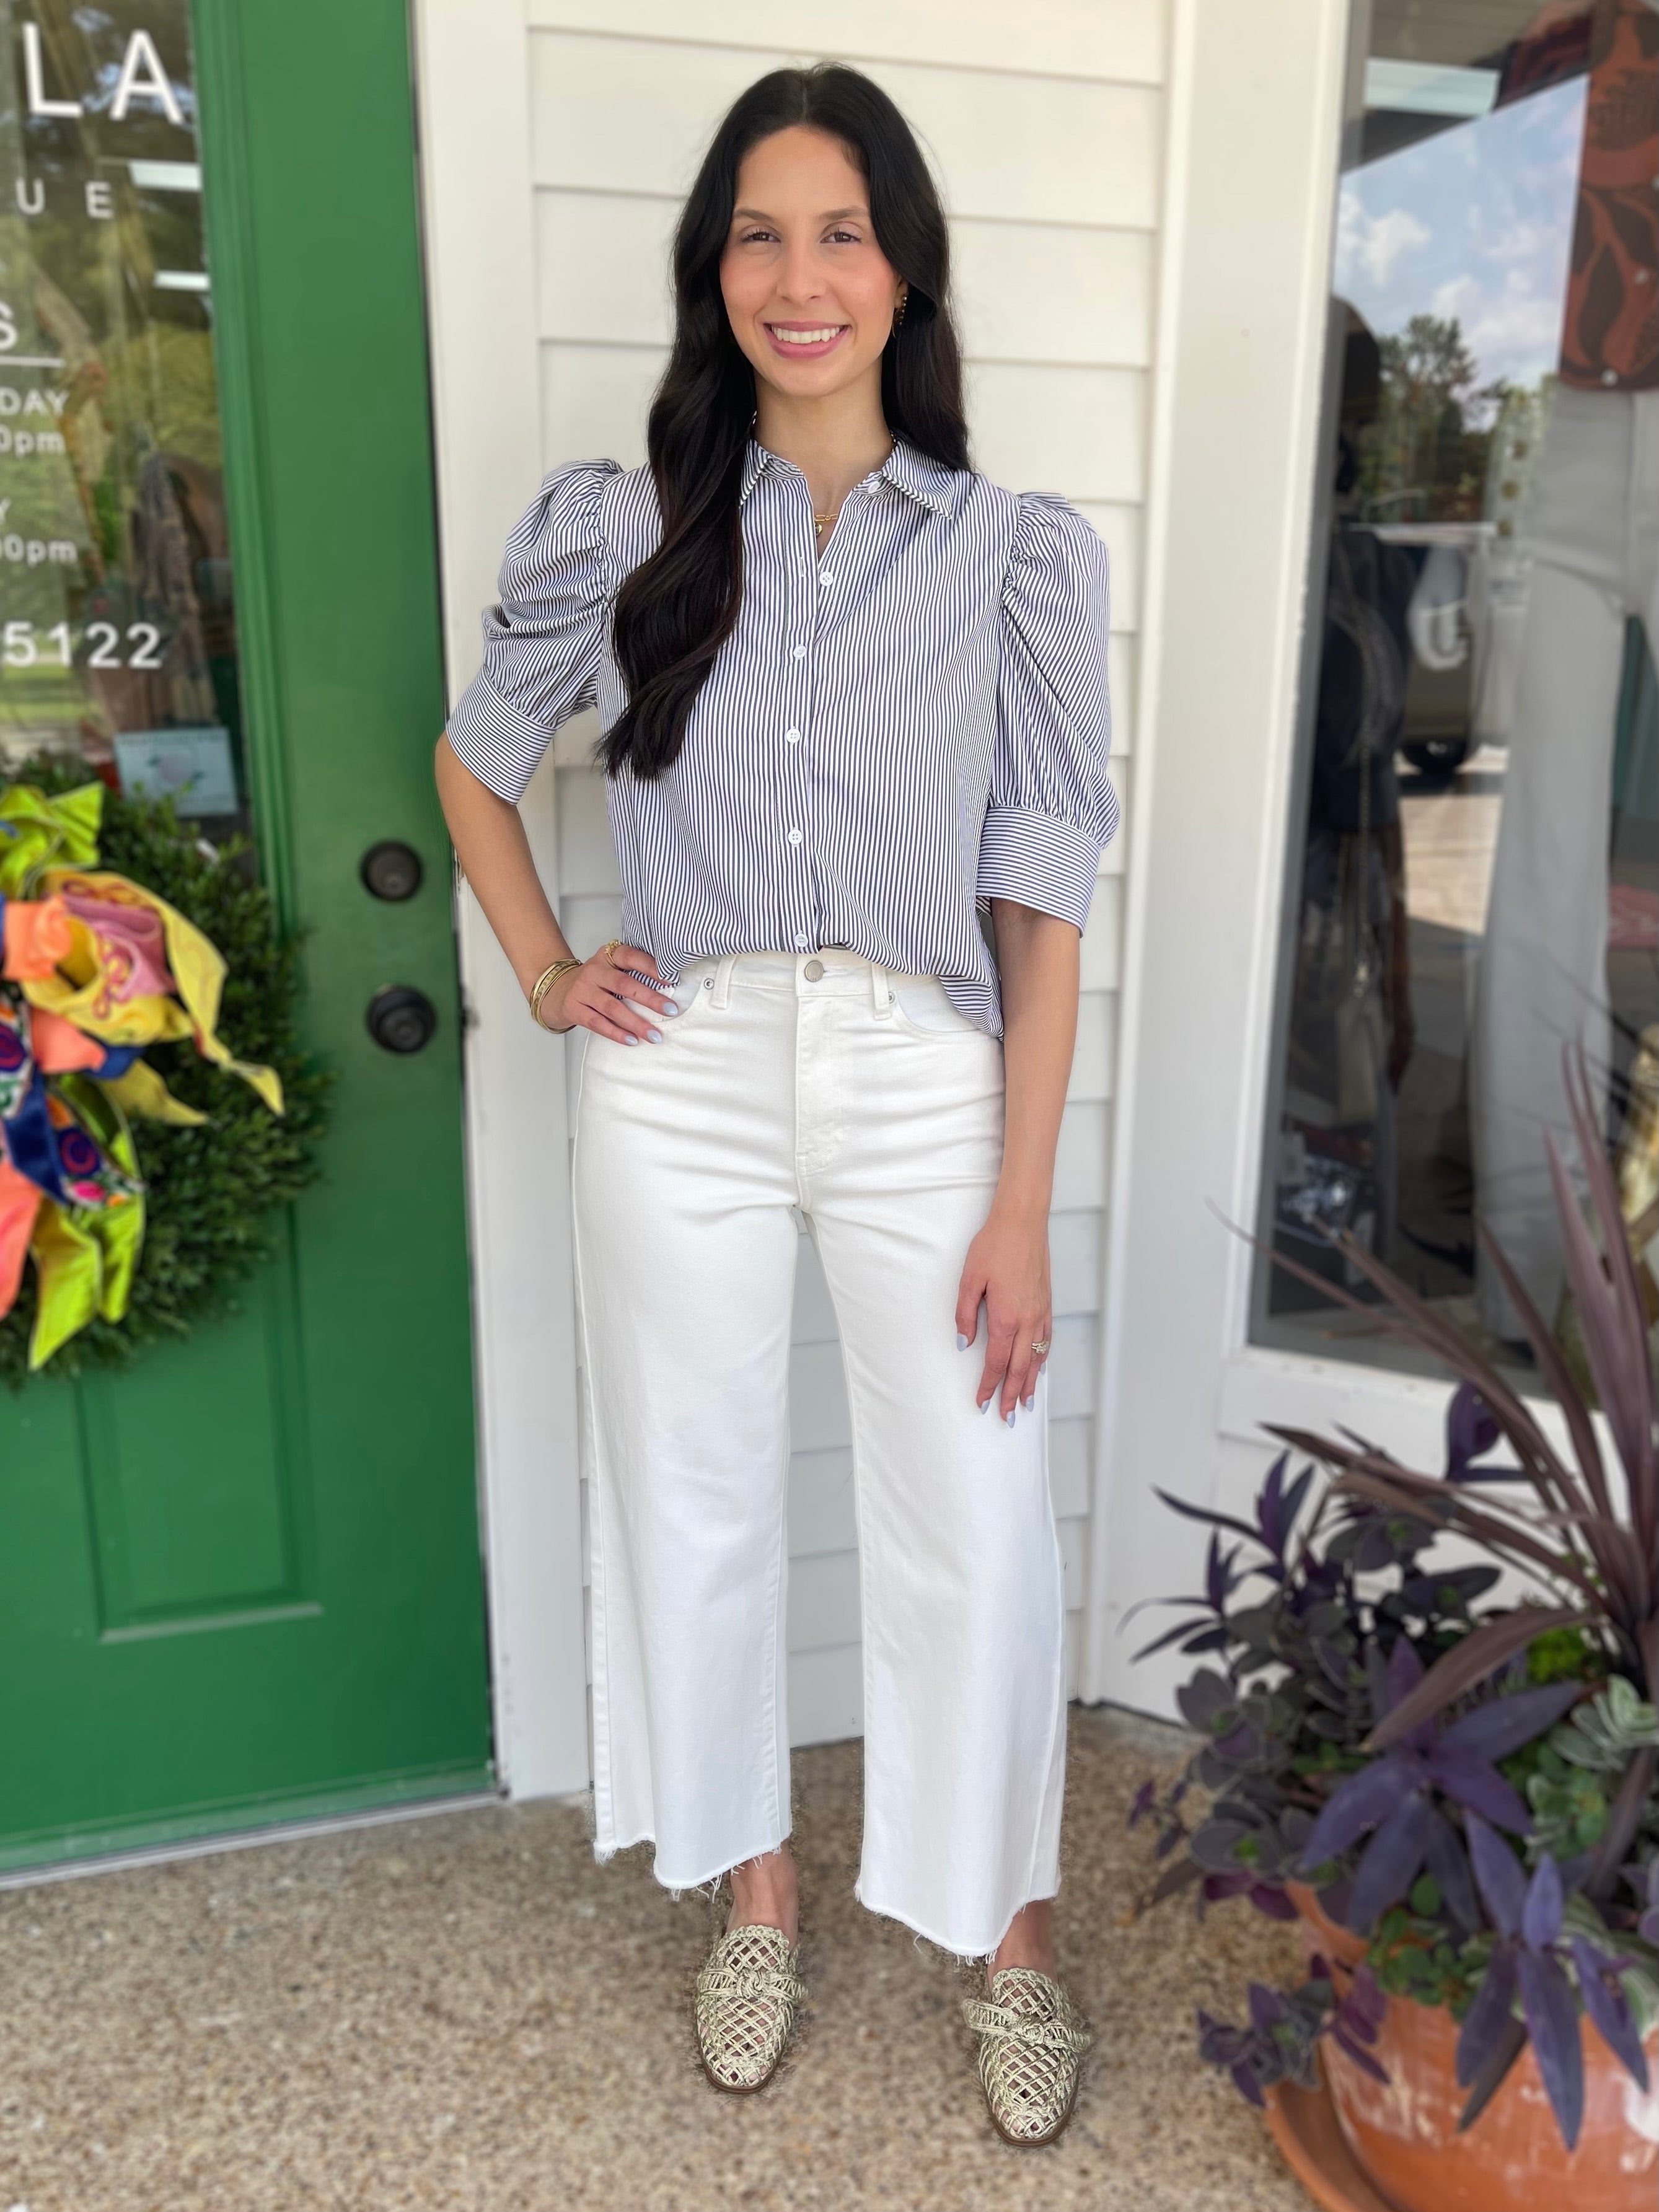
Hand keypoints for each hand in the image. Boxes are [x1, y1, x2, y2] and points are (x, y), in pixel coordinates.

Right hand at [539, 941, 677, 1043]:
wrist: (558, 990)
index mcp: (607, 956)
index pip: (630, 957)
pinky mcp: (574, 1009)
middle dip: (650, 999)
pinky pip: (598, 1023)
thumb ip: (633, 972)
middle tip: (670, 1010)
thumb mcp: (610, 967)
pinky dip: (616, 1033)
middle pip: (624, 985)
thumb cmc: (596, 981)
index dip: (651, 967)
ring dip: (636, 1022)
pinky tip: (632, 1040)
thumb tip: (670, 986)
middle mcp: (594, 971)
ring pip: (612, 1007)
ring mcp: (582, 990)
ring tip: (655, 1035)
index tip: (671, 980)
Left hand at [955, 1201, 1051, 1421]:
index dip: (989, 1386)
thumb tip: (964, 1344)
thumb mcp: (969, 1280)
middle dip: (1012, 1395)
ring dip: (1031, 1383)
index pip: (996, 1363)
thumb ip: (965, 1315)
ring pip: (1037, 1358)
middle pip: (1020, 1369)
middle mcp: (1028, 1321)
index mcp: (1006, 1318)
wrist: (1023, 1222)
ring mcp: (1041, 1313)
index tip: (982, 1403)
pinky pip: (1047, 1341)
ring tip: (1026, 1404)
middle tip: (1007, 1417)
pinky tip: (1039, 1367)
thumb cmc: (993, 1247)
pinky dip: (1042, 1360)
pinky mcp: (1047, 1304)